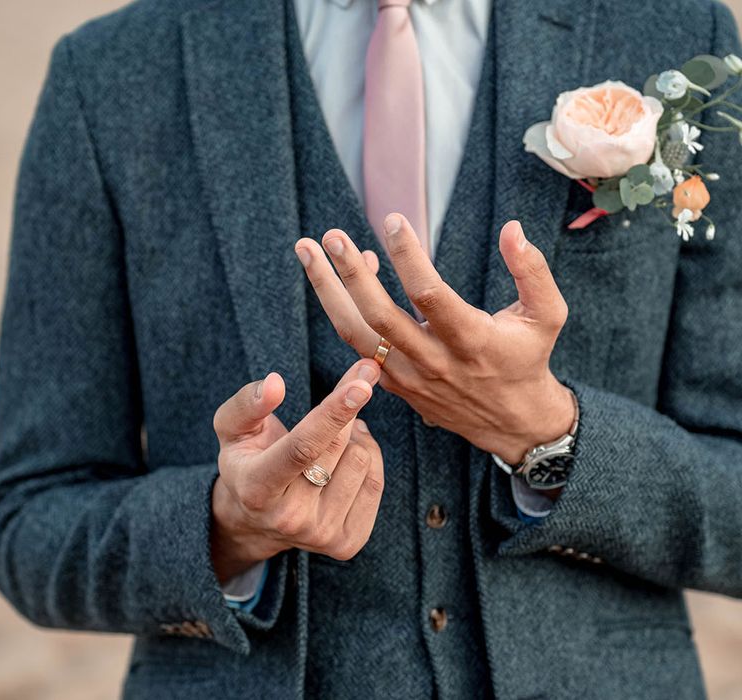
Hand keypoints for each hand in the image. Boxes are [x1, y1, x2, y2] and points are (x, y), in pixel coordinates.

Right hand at [210, 359, 383, 581]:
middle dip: (346, 409)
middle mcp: (289, 518)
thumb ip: (247, 403)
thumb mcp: (231, 430)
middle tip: (353, 387)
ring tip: (332, 438)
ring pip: (361, 460)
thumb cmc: (246, 461)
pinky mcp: (347, 543)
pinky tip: (345, 458)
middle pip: (337, 447)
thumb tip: (275, 383)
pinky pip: (376, 482)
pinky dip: (367, 458)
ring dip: (354, 436)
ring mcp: (320, 535)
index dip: (333, 413)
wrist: (256, 520)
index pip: (302, 447)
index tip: (361, 384)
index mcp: (256, 488)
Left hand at [294, 215, 574, 464]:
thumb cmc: (527, 358)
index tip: (392, 220)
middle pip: (380, 317)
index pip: (430, 295)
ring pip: (358, 334)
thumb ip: (532, 271)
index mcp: (472, 341)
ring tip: (307, 252)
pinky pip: (361, 346)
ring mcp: (410, 377)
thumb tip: (512, 228)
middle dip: (350, 274)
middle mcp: (435, 362)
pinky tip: (343, 280)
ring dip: (328, 292)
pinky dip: (346, 311)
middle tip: (331, 236)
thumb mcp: (546, 315)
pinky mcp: (396, 385)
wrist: (512, 420)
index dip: (408, 256)